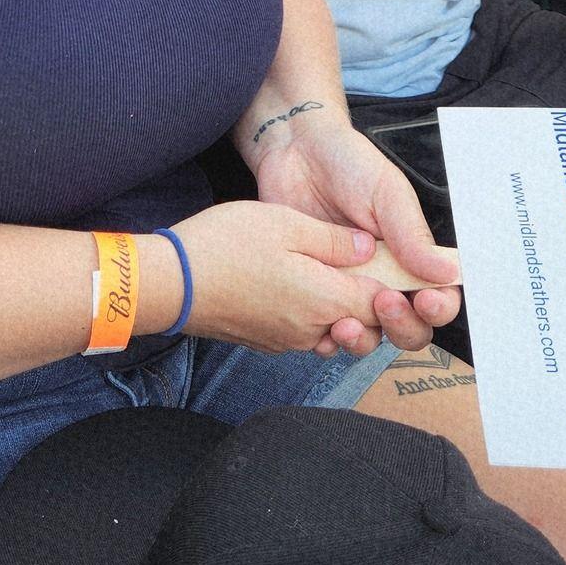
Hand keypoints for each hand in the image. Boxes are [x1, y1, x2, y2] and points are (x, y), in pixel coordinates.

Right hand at [167, 201, 387, 354]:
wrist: (169, 284)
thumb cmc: (224, 247)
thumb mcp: (285, 224)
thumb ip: (334, 240)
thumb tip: (368, 249)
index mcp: (325, 301)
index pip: (382, 304)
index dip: (396, 286)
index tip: (397, 265)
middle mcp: (311, 330)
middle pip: (362, 324)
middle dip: (371, 300)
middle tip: (364, 265)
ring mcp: (285, 340)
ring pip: (332, 329)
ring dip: (339, 307)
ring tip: (326, 272)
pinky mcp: (264, 340)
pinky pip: (302, 331)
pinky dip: (309, 312)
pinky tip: (293, 283)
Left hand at [251, 120, 462, 352]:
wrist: (294, 152)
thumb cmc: (347, 165)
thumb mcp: (386, 193)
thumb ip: (411, 235)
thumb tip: (448, 272)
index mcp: (411, 257)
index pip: (438, 297)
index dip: (438, 308)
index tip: (426, 299)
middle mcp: (384, 280)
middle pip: (408, 327)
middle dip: (403, 325)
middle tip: (383, 302)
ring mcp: (348, 288)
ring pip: (368, 336)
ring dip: (363, 339)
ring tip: (345, 323)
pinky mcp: (313, 292)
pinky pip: (324, 332)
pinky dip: (326, 341)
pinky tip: (319, 330)